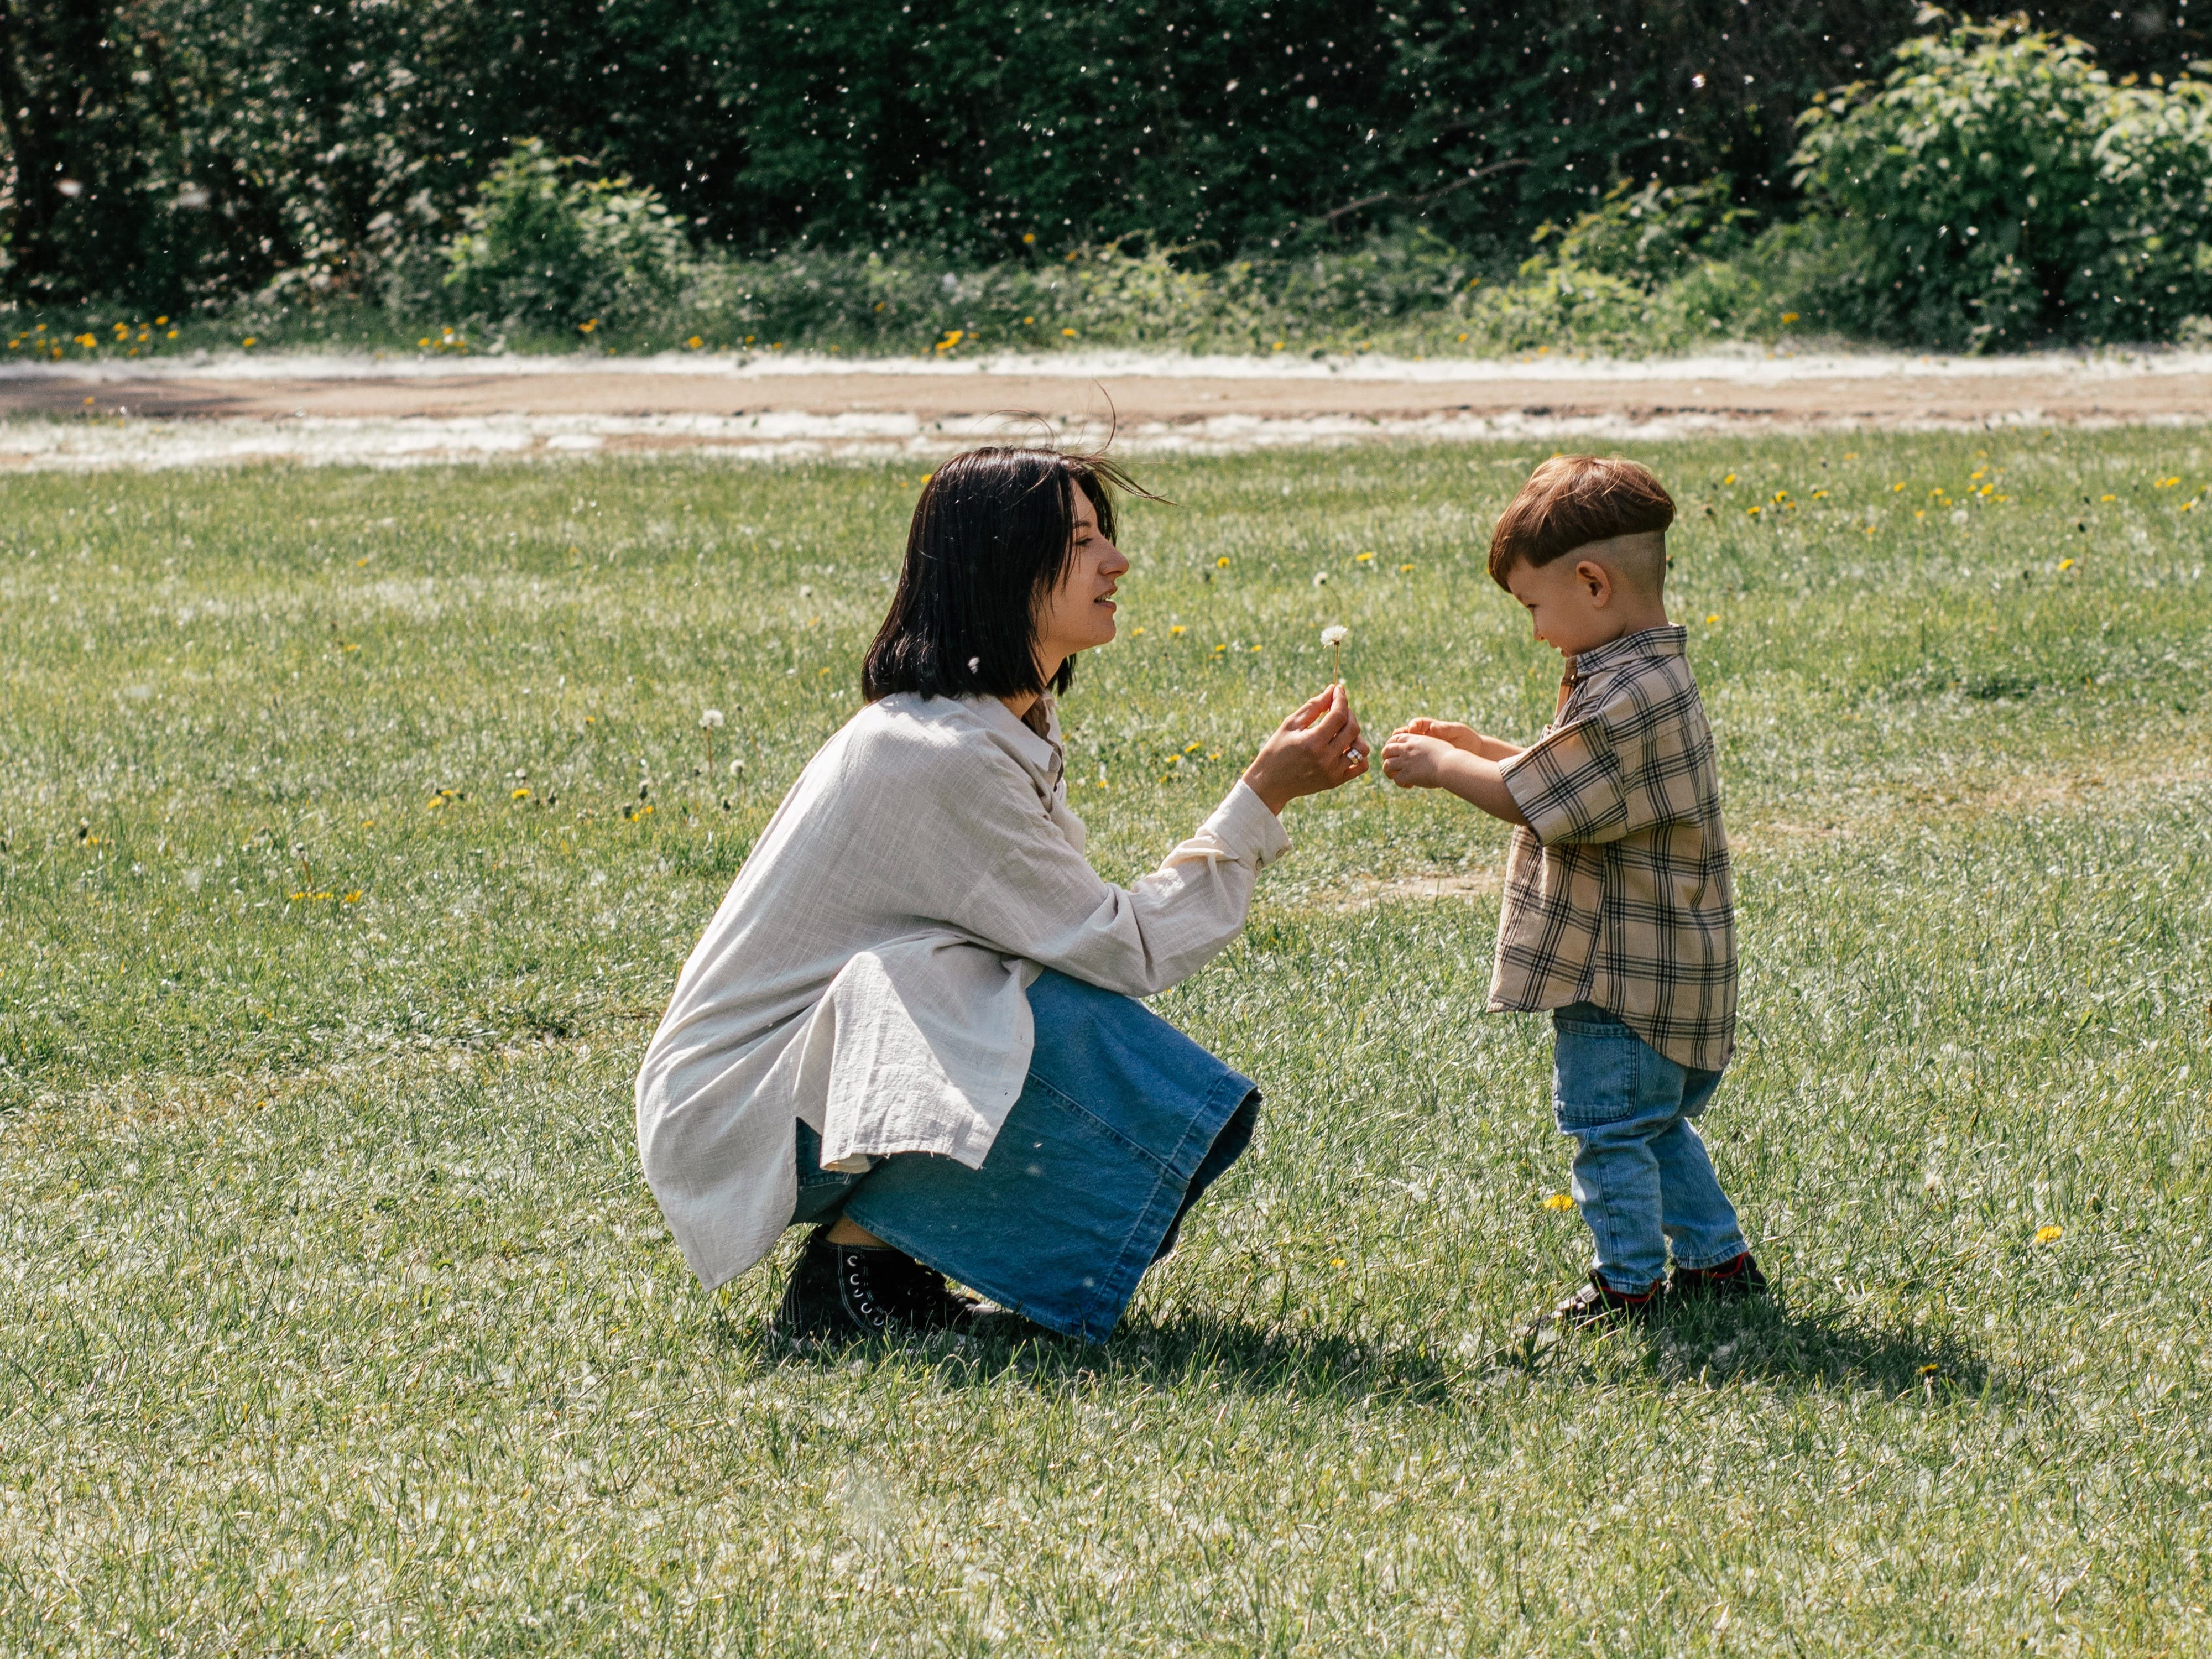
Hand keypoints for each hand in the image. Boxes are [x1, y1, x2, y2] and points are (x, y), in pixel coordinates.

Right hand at [1242, 683, 1368, 814]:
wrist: (1270, 783)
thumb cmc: (1276, 749)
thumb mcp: (1290, 724)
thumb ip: (1314, 706)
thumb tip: (1333, 689)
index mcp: (1312, 742)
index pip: (1339, 715)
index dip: (1341, 699)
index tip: (1338, 690)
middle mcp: (1325, 759)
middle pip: (1353, 728)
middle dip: (1348, 712)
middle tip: (1337, 709)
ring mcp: (1332, 772)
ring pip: (1361, 748)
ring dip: (1355, 734)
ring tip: (1341, 731)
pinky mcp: (1336, 781)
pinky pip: (1361, 766)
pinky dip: (1358, 754)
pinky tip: (1345, 747)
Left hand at [1379, 729, 1454, 789]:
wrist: (1450, 764)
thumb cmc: (1448, 755)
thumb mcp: (1434, 744)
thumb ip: (1424, 746)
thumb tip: (1424, 752)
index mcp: (1413, 739)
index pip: (1394, 739)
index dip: (1390, 746)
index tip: (1393, 753)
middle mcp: (1406, 749)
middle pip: (1386, 751)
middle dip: (1386, 758)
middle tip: (1391, 766)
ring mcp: (1405, 762)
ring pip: (1387, 766)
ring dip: (1389, 772)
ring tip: (1395, 777)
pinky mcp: (1407, 774)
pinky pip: (1397, 779)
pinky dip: (1401, 783)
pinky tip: (1410, 785)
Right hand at [1394, 717, 1520, 761]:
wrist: (1474, 752)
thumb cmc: (1467, 738)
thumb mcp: (1458, 731)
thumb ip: (1445, 728)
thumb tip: (1433, 727)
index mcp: (1431, 728)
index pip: (1416, 724)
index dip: (1411, 726)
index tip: (1411, 729)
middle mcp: (1425, 738)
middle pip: (1406, 735)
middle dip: (1399, 737)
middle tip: (1396, 740)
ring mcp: (1424, 749)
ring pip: (1406, 748)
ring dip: (1399, 751)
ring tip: (1396, 754)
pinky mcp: (1424, 760)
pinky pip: (1412, 761)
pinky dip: (1407, 763)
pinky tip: (1407, 766)